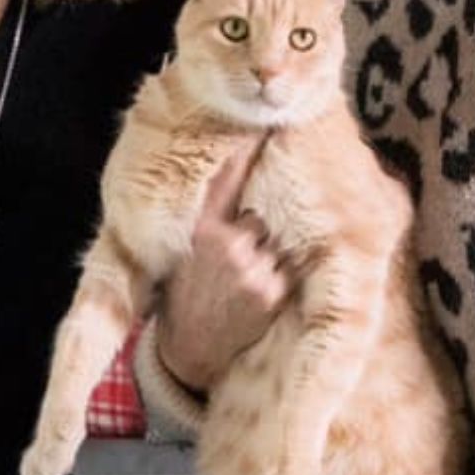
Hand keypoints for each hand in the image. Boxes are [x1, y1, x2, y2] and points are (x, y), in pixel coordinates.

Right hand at [156, 136, 291, 391]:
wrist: (190, 346)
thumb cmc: (190, 288)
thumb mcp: (187, 246)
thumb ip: (212, 211)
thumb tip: (235, 164)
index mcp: (203, 229)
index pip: (228, 181)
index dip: (244, 152)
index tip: (260, 128)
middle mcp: (227, 244)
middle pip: (258, 217)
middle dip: (252, 234)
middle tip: (231, 262)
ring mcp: (252, 268)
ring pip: (274, 244)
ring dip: (265, 258)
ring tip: (241, 282)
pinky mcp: (272, 292)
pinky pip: (286, 270)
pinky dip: (276, 279)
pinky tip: (254, 295)